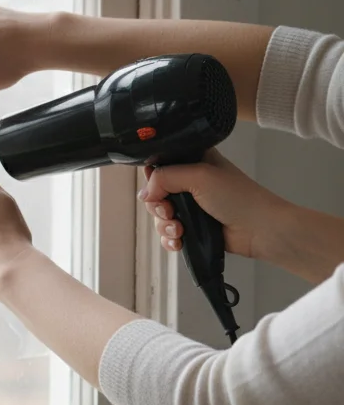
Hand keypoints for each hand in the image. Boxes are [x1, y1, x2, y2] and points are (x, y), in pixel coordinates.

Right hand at [140, 149, 291, 260]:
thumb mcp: (199, 175)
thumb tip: (144, 194)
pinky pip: (168, 234)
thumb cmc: (237, 197)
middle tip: (170, 212)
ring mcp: (192, 207)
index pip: (161, 166)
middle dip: (158, 207)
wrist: (260, 229)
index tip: (157, 189)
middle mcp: (190, 183)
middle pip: (156, 194)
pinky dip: (170, 239)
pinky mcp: (193, 228)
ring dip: (164, 226)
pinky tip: (179, 242)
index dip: (153, 178)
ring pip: (160, 216)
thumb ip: (165, 177)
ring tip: (180, 231)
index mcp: (194, 162)